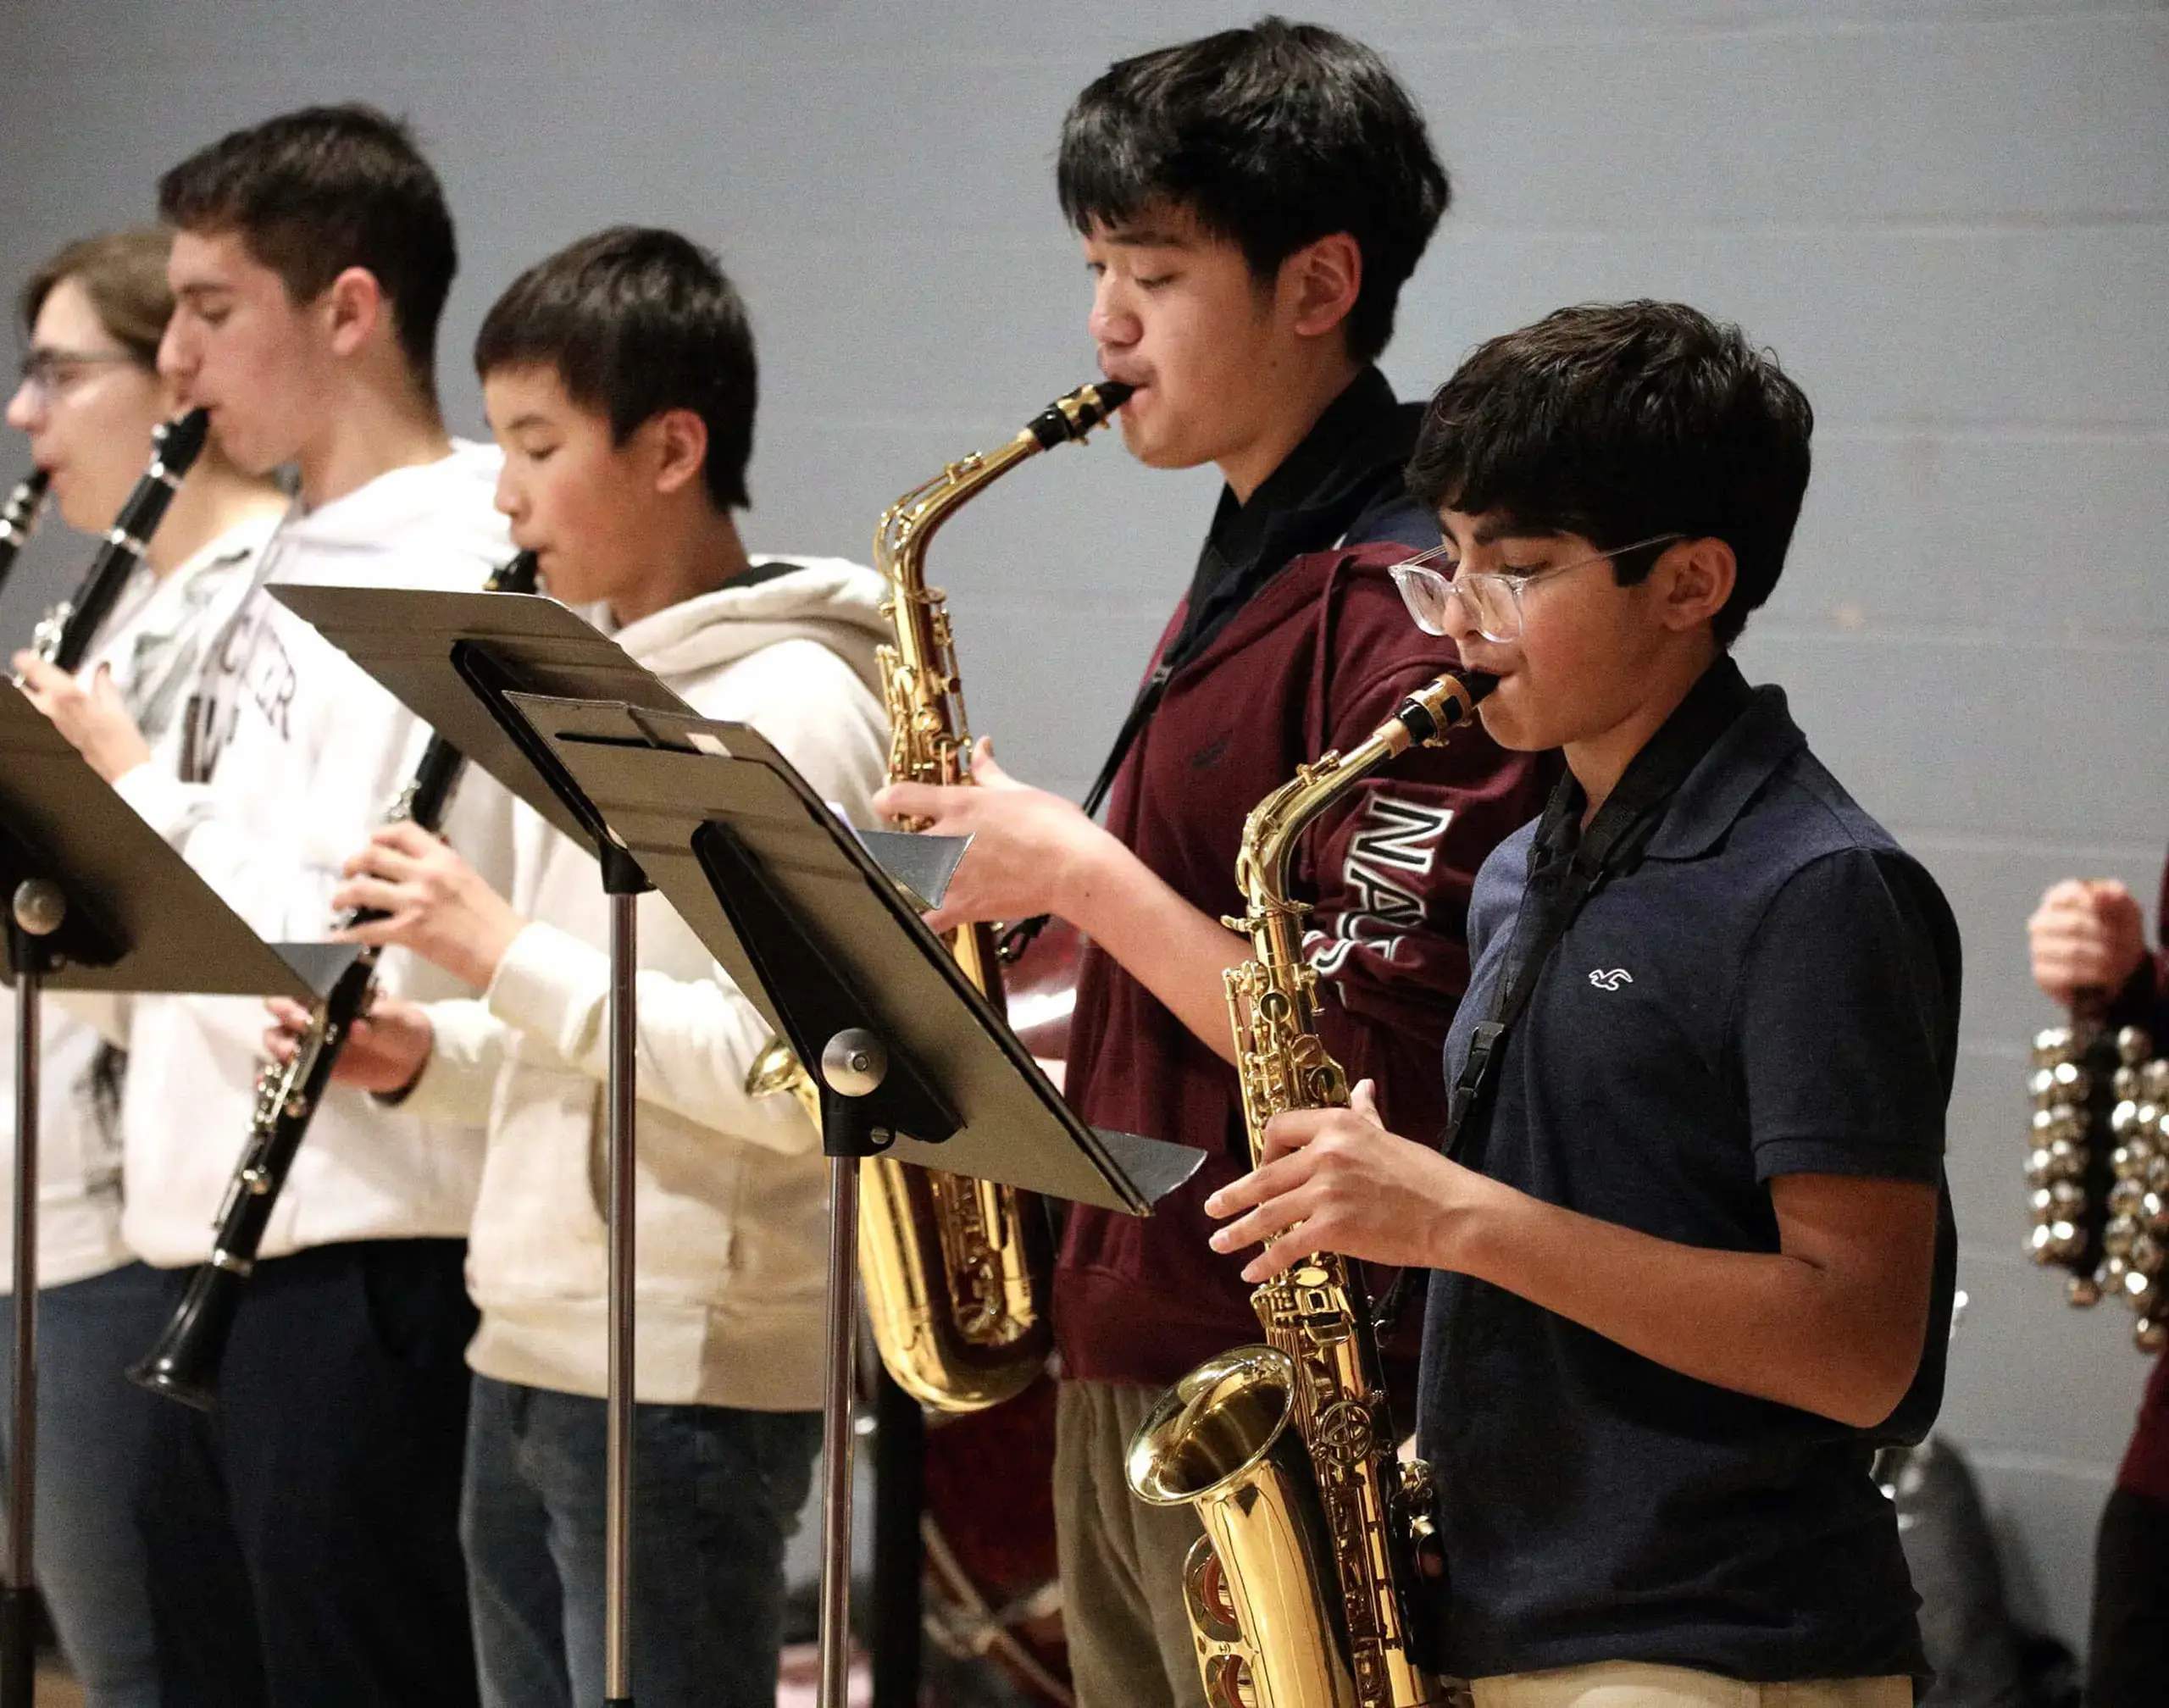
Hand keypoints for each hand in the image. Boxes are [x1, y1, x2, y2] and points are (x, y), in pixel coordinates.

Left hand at [12, 654, 152, 782]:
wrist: (123, 772)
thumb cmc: (123, 745)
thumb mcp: (118, 707)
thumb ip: (104, 683)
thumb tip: (102, 669)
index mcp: (69, 697)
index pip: (33, 670)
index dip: (28, 660)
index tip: (29, 655)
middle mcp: (54, 711)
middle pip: (25, 687)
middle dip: (30, 676)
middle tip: (41, 669)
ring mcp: (53, 724)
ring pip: (35, 700)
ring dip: (41, 690)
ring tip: (58, 685)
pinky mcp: (57, 734)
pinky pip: (47, 713)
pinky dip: (51, 704)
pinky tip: (67, 703)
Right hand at [264, 993, 433, 1095]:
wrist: (410, 1061)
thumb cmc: (400, 1028)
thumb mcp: (394, 1023)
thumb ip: (376, 1024)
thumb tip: (357, 1027)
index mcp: (334, 992)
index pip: (304, 979)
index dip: (293, 978)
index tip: (302, 988)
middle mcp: (315, 1012)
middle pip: (281, 1005)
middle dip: (285, 1010)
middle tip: (303, 1022)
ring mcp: (310, 1039)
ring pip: (277, 1035)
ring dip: (278, 1042)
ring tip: (292, 1052)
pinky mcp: (310, 1065)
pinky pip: (285, 1068)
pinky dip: (272, 1073)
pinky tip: (264, 1080)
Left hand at [332, 821, 526, 988]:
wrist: (508, 951)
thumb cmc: (495, 922)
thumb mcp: (469, 882)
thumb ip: (442, 873)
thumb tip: (417, 873)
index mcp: (445, 859)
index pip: (402, 833)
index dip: (379, 835)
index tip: (371, 843)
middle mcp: (427, 874)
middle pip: (373, 855)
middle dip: (353, 864)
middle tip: (348, 874)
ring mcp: (417, 902)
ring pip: (362, 888)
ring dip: (343, 895)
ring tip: (338, 902)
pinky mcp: (410, 931)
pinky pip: (365, 930)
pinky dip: (344, 936)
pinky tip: (335, 940)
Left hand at [871, 738, 1116, 932]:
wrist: (1073, 869)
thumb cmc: (1052, 824)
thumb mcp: (1018, 790)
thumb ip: (990, 771)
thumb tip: (981, 745)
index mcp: (957, 805)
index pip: (900, 797)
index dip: (885, 800)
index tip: (884, 806)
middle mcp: (944, 839)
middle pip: (895, 845)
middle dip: (898, 848)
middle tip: (913, 850)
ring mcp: (949, 875)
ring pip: (905, 880)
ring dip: (909, 879)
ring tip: (922, 880)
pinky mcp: (961, 906)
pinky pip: (927, 920)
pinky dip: (922, 921)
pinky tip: (922, 920)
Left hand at [1204, 1080, 1484, 1281]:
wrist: (1452, 1213)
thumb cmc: (1425, 1176)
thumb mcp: (1388, 1135)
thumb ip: (1365, 1112)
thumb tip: (1363, 1086)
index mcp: (1336, 1126)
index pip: (1278, 1128)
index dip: (1263, 1149)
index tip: (1260, 1165)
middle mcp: (1324, 1154)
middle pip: (1263, 1175)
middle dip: (1232, 1196)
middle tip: (1213, 1208)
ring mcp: (1325, 1192)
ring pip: (1267, 1214)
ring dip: (1238, 1231)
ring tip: (1220, 1242)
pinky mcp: (1332, 1228)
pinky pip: (1287, 1247)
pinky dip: (1266, 1262)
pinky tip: (1253, 1272)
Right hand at [2028, 878, 2148, 1007]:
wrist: (2114, 967)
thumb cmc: (2118, 931)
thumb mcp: (2126, 909)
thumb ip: (2115, 895)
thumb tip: (2097, 894)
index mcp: (2058, 898)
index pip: (2072, 893)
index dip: (2101, 906)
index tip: (2121, 918)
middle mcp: (2041, 921)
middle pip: (2075, 924)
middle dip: (2107, 937)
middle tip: (2128, 946)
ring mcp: (2038, 947)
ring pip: (2073, 950)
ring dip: (2105, 957)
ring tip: (2121, 962)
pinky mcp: (2041, 973)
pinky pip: (2069, 974)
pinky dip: (2095, 974)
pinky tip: (2108, 974)